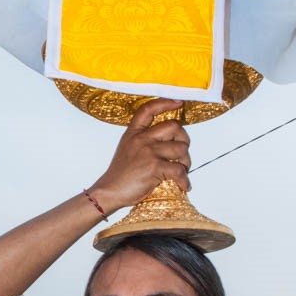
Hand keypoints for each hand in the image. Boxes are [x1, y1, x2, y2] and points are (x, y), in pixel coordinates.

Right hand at [91, 98, 190, 214]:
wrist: (109, 192)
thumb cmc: (120, 175)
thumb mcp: (126, 149)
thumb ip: (142, 139)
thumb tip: (166, 139)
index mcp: (133, 133)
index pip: (148, 110)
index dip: (165, 103)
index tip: (178, 103)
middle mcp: (141, 139)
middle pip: (174, 126)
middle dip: (184, 139)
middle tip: (182, 152)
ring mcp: (148, 152)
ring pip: (181, 148)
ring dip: (186, 161)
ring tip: (181, 170)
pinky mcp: (154, 167)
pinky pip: (179, 170)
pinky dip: (185, 180)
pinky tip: (183, 185)